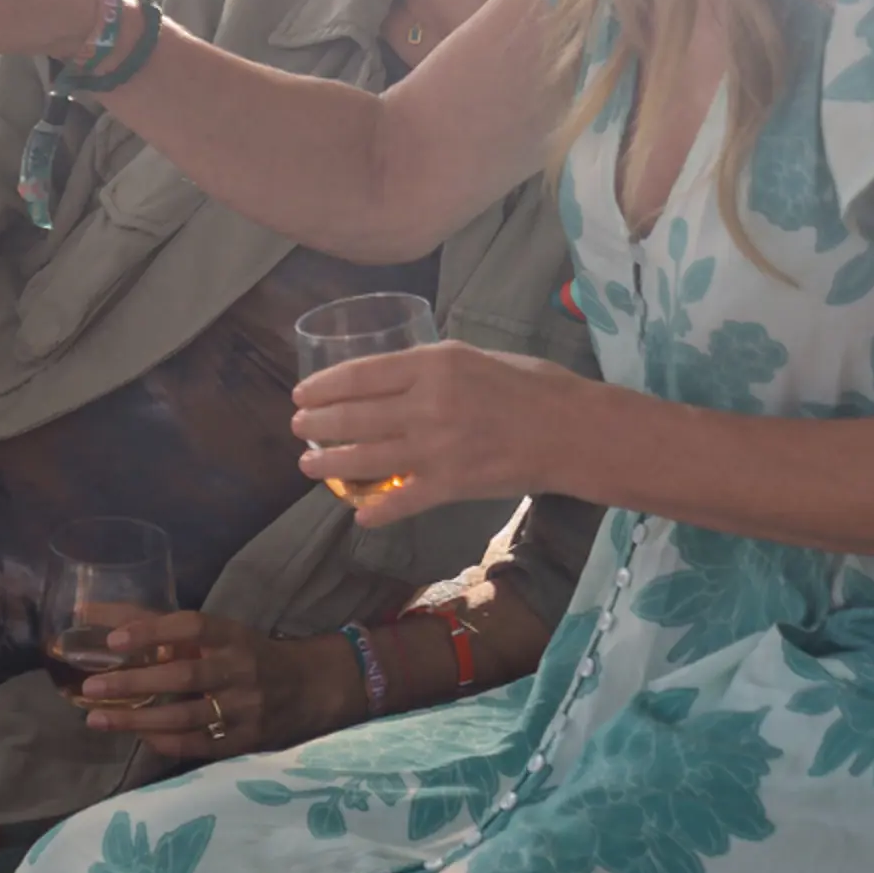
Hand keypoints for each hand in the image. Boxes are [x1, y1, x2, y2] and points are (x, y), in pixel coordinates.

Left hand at [67, 611, 267, 762]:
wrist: (311, 688)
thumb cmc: (247, 654)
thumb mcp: (215, 633)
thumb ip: (157, 624)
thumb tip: (90, 613)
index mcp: (232, 636)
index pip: (192, 627)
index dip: (153, 631)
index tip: (113, 640)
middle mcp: (240, 670)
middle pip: (184, 677)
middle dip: (134, 683)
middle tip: (91, 686)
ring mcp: (245, 708)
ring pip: (187, 716)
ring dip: (139, 720)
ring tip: (97, 719)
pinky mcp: (246, 740)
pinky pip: (200, 745)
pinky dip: (166, 742)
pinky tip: (138, 737)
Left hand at [293, 339, 590, 525]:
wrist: (574, 431)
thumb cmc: (532, 386)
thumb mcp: (474, 357)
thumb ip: (431, 367)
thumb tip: (395, 376)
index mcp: (433, 365)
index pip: (360, 375)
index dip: (323, 387)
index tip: (302, 394)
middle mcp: (427, 405)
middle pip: (353, 417)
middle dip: (316, 425)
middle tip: (299, 429)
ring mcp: (436, 448)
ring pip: (365, 460)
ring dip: (329, 465)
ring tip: (308, 466)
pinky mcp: (450, 485)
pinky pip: (402, 501)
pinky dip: (376, 511)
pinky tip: (358, 516)